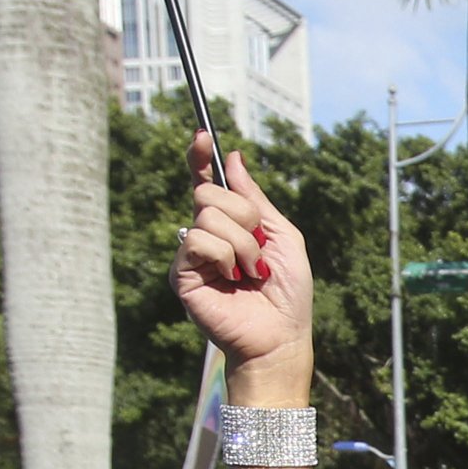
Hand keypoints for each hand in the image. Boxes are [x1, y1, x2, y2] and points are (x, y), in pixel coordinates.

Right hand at [173, 134, 313, 399]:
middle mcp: (206, 233)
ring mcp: (192, 253)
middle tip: (258, 246)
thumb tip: (233, 157)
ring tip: (250, 271)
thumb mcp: (283, 236)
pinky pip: (199, 240)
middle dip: (243, 215)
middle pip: (207, 192)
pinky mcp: (181, 273)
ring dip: (242, 243)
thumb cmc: (286, 291)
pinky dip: (225, 256)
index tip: (203, 134)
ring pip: (207, 215)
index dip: (201, 157)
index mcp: (229, 223)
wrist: (280, 334)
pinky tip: (232, 278)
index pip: (206, 182)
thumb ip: (256, 199)